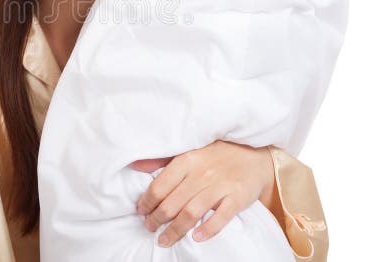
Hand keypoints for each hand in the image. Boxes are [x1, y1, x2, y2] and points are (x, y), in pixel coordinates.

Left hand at [130, 141, 273, 247]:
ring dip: (175, 230)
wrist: (254, 156)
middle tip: (149, 228)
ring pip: (192, 212)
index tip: (141, 211)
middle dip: (157, 219)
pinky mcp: (237, 197)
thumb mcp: (189, 150)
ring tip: (164, 240)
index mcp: (187, 160)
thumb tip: (136, 165)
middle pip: (172, 203)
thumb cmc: (216, 155)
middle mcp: (201, 173)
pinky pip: (221, 217)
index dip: (147, 202)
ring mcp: (220, 185)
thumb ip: (162, 159)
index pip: (160, 185)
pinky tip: (196, 238)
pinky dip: (208, 229)